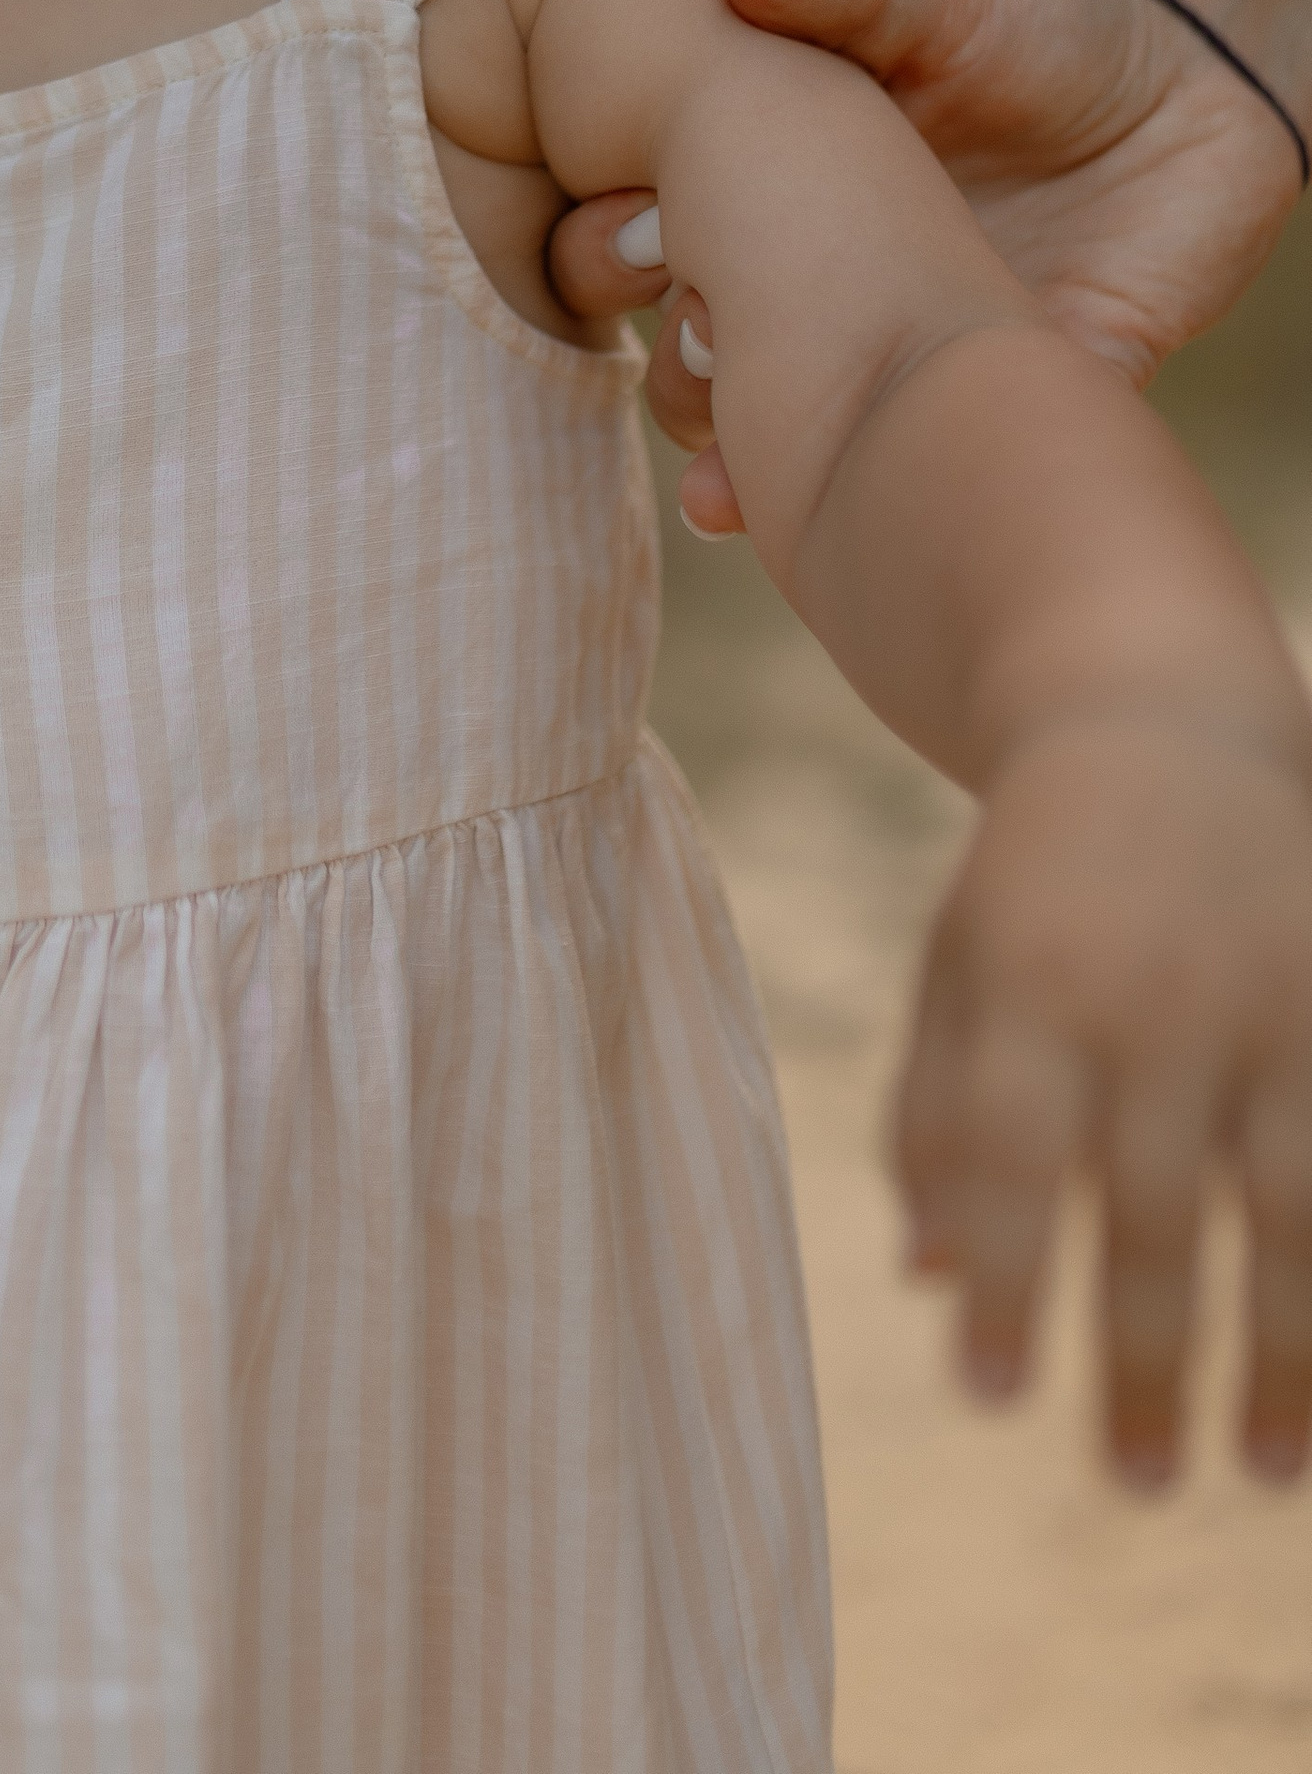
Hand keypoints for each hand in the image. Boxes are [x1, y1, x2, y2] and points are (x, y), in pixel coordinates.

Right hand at [549, 0, 1304, 510]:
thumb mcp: (944, 2)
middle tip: (683, 370)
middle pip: (735, 358)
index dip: (632, 253)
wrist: (1206, 75)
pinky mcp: (1061, 367)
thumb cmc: (1048, 31)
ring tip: (720, 493)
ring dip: (764, 468)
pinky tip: (881, 501)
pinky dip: (932, 479)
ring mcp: (945, 337)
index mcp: (807, 198)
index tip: (623, 247)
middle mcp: (856, 286)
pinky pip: (988, 444)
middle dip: (689, 385)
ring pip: (835, 427)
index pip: (688, 242)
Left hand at [897, 709, 1311, 1484]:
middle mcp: (1150, 998)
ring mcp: (1264, 1001)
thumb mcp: (951, 968)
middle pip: (1152, 1212)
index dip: (1009, 1284)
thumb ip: (933, 1116)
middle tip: (1135, 1485)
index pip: (1013, 1163)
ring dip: (1281, 1356)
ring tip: (1262, 1473)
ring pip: (1285, 1211)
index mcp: (1028, 985)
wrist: (1153, 722)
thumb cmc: (1027, 880)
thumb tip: (931, 1281)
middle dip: (1146, 1361)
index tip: (994, 1400)